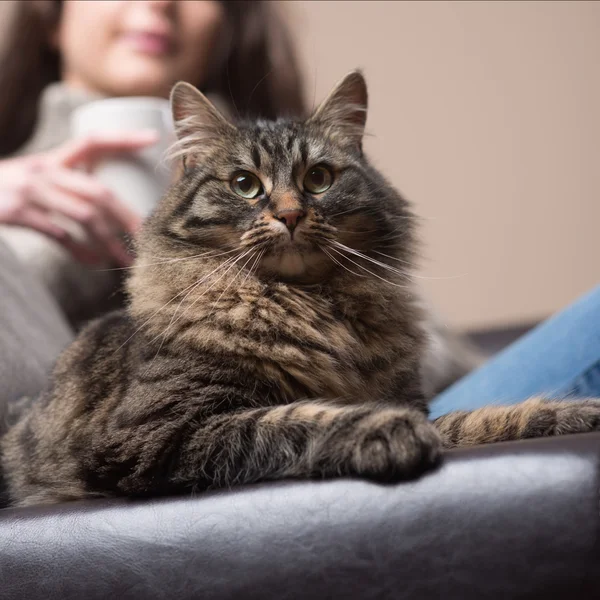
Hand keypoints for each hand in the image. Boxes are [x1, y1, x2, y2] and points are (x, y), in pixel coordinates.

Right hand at [0, 131, 157, 265]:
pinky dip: (80, 251)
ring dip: (110, 242)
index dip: (123, 139)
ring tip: (126, 260)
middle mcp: (44, 171)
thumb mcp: (35, 176)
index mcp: (52, 160)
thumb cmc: (6, 190)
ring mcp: (31, 191)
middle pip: (99, 191)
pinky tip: (94, 262)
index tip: (153, 138)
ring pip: (84, 216)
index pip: (92, 142)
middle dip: (127, 217)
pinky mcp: (17, 213)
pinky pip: (60, 235)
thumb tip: (106, 205)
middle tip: (147, 237)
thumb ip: (66, 182)